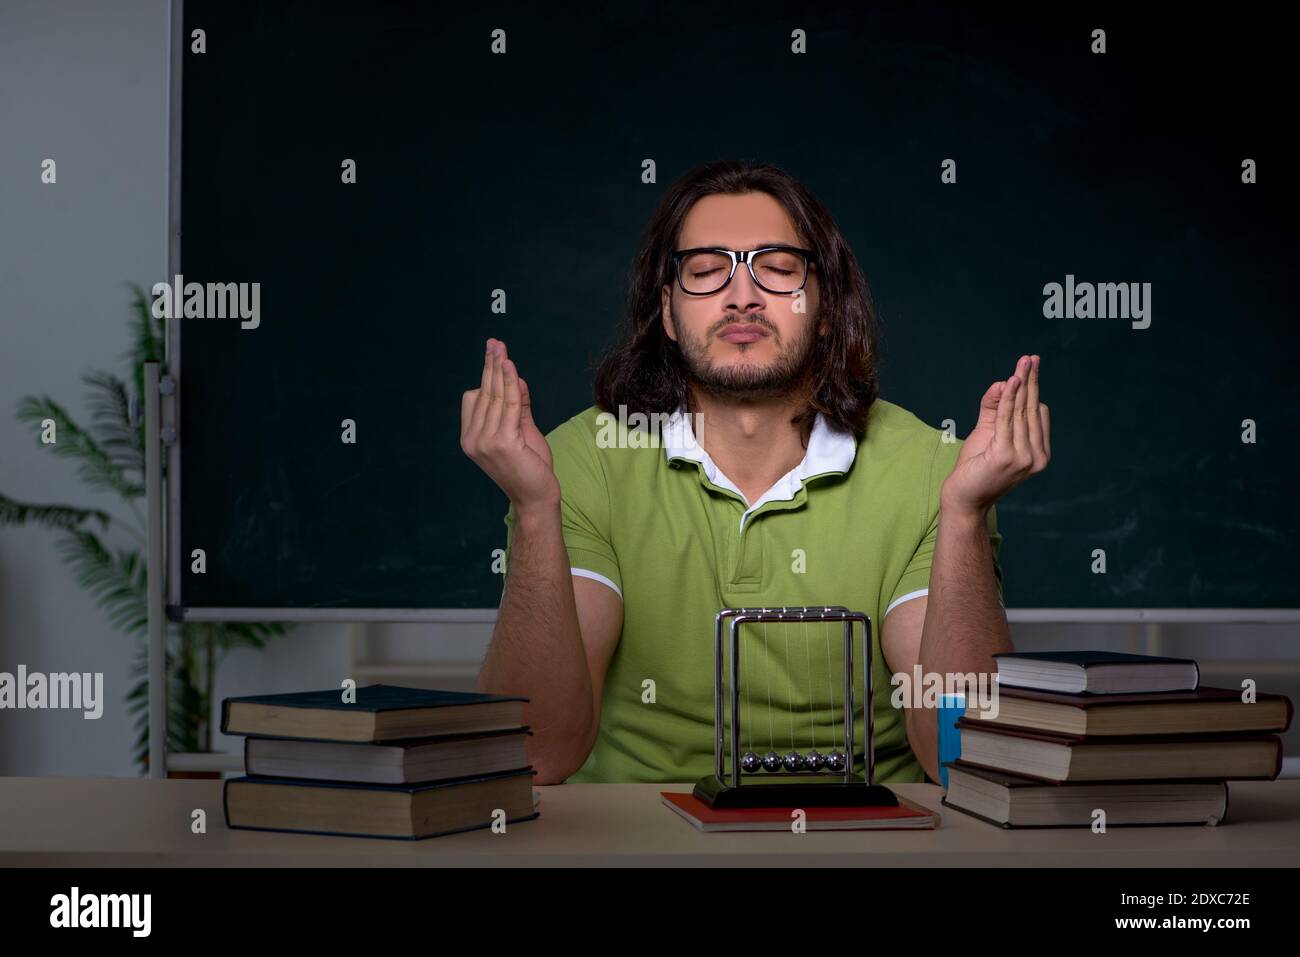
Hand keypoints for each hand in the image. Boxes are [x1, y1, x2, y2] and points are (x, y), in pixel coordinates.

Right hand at [460, 338, 560, 511]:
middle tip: (494, 342)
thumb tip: (516, 378)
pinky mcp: (502, 443)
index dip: (486, 375)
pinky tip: (511, 367)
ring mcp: (484, 442)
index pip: (475, 399)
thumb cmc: (530, 468)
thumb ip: (518, 407)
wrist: (537, 498)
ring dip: (500, 370)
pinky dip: (511, 384)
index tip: (495, 354)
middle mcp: (472, 440)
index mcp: (470, 438)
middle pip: (484, 394)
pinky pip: (508, 405)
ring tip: (502, 349)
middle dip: (491, 365)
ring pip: (496, 397)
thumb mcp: (522, 432)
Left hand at [942, 354, 1050, 515]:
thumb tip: (1005, 381)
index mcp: (1040, 454)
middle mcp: (1037, 458)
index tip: (1029, 366)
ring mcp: (1024, 458)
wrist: (963, 498)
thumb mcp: (988, 433)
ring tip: (1023, 363)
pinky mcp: (1007, 456)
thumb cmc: (975, 468)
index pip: (1039, 414)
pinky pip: (1008, 420)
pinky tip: (1011, 381)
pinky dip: (1009, 398)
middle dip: (1031, 381)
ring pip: (1022, 412)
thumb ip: (995, 409)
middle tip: (1031, 357)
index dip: (1032, 389)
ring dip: (1021, 384)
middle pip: (1032, 410)